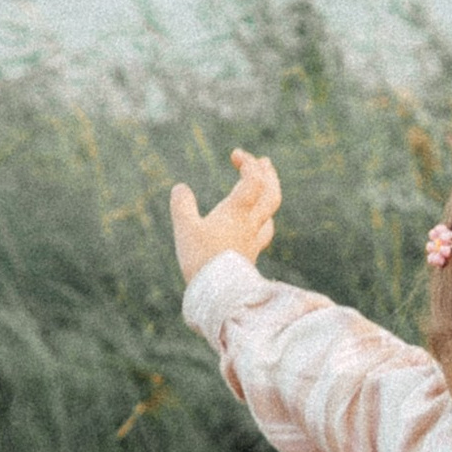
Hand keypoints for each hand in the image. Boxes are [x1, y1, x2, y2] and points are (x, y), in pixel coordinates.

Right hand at [170, 147, 282, 284]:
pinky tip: (259, 220)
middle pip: (271, 194)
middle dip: (267, 174)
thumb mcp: (185, 229)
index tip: (235, 155)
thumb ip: (182, 205)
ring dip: (270, 193)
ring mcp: (253, 240)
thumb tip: (180, 188)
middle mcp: (250, 224)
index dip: (248, 163)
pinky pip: (265, 230)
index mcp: (236, 213)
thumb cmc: (201, 260)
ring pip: (270, 212)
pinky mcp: (251, 254)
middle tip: (263, 162)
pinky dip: (263, 218)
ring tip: (265, 185)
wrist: (218, 296)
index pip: (253, 180)